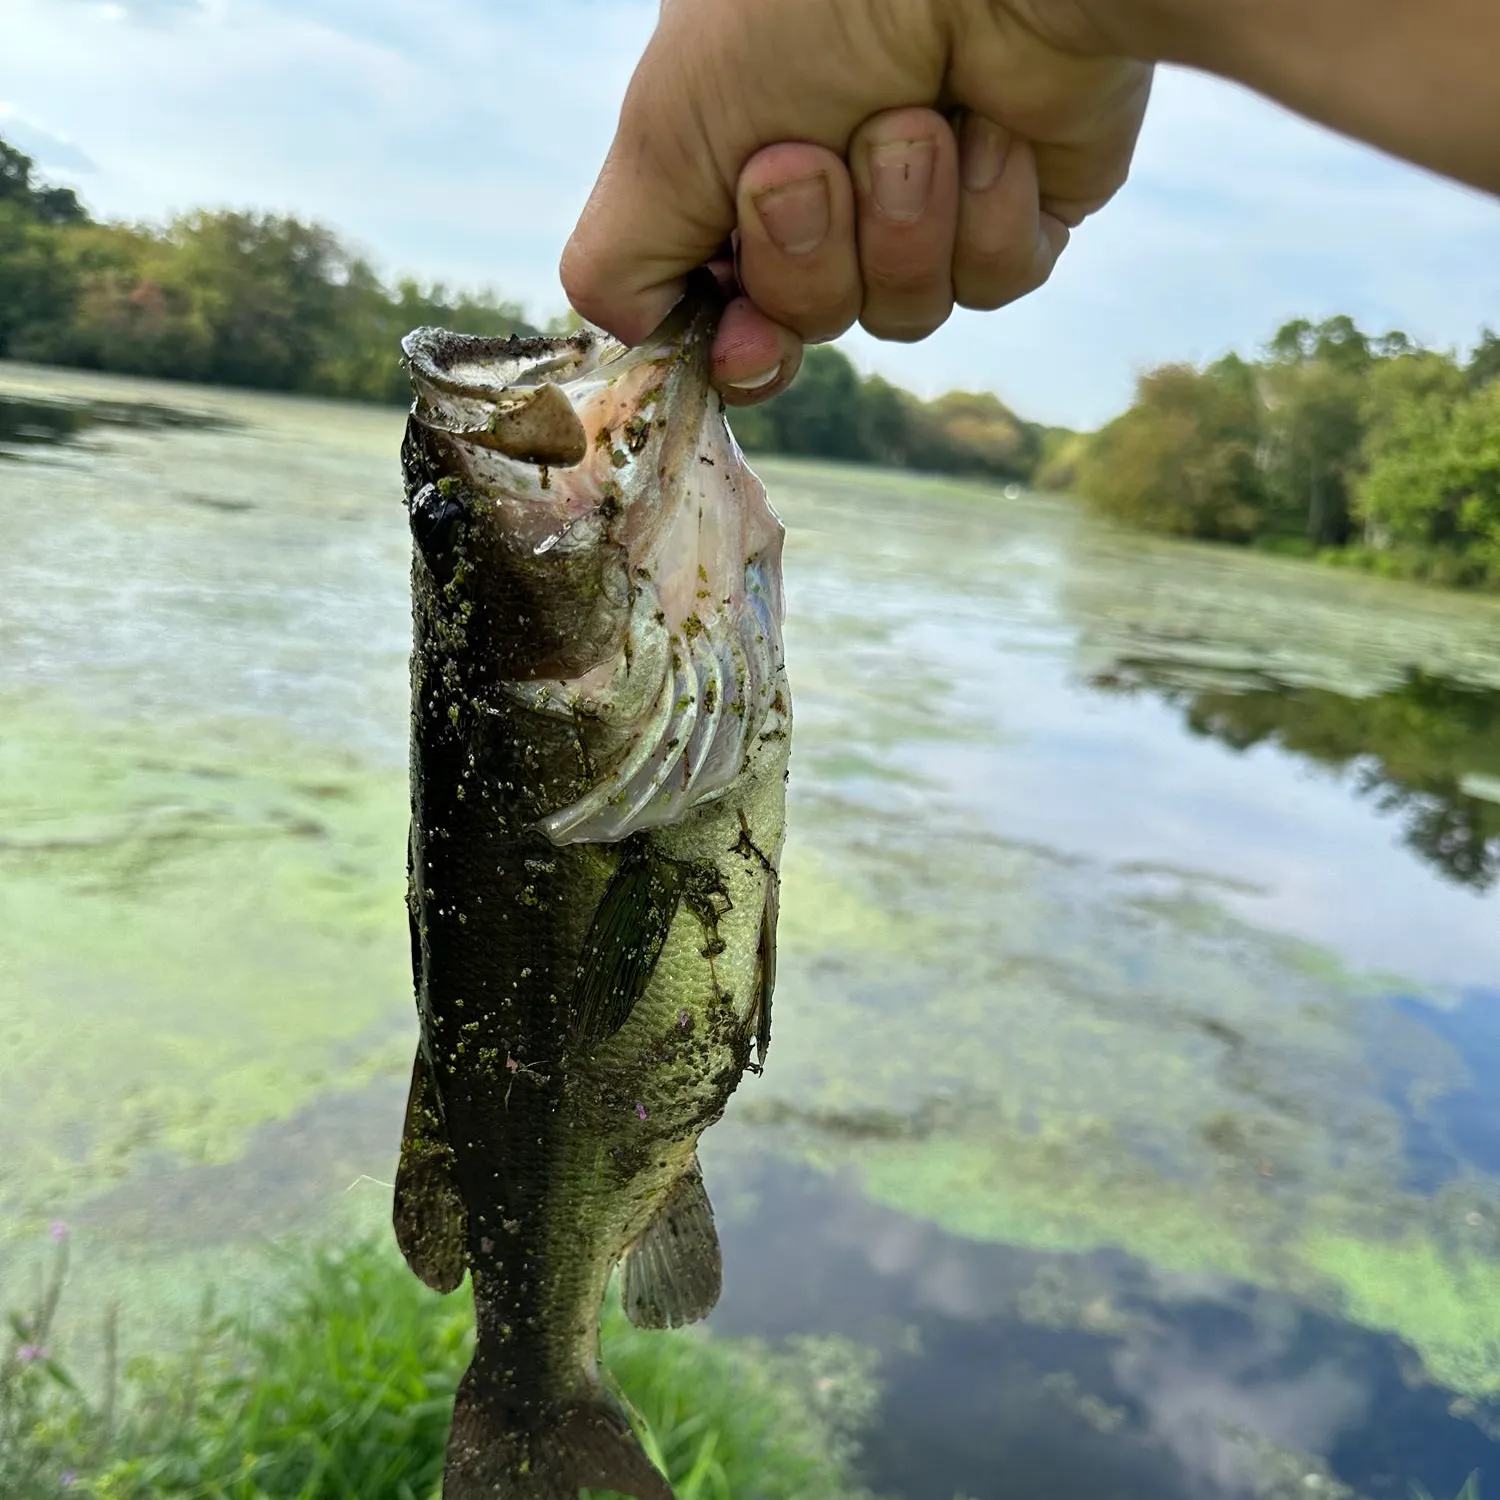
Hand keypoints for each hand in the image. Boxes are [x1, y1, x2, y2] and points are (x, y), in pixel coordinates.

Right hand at [561, 0, 1151, 402]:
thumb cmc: (803, 10)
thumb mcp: (664, 136)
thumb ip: (619, 259)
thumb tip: (634, 337)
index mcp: (737, 166)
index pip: (725, 310)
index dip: (736, 340)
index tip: (741, 338)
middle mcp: (830, 192)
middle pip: (807, 323)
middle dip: (807, 252)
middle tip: (809, 156)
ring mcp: (925, 205)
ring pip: (899, 315)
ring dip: (898, 223)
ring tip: (915, 116)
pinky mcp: (1017, 211)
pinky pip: (989, 283)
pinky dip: (982, 213)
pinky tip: (991, 128)